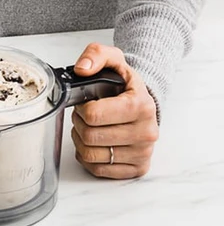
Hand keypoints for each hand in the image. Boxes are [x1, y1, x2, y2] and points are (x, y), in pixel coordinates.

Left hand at [70, 43, 158, 178]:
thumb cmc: (125, 85)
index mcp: (141, 106)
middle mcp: (146, 132)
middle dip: (79, 124)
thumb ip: (95, 55)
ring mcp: (143, 153)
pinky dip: (88, 157)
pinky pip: (98, 170)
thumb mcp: (113, 60)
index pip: (93, 115)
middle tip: (85, 116)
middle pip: (90, 136)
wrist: (143, 102)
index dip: (81, 109)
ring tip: (89, 128)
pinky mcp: (138, 168)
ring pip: (91, 155)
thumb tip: (82, 69)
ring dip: (81, 141)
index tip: (85, 104)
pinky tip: (94, 143)